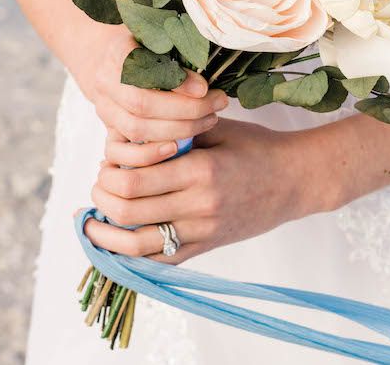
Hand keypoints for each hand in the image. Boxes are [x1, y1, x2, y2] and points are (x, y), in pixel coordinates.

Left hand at [84, 119, 314, 263]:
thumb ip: (176, 133)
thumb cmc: (257, 147)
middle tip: (98, 184)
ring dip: (107, 235)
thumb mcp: (217, 129)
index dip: (109, 171)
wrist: (296, 179)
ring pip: (139, 245)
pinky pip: (162, 260)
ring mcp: (203, 231)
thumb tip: (130, 136)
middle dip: (103, 198)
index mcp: (200, 169)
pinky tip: (117, 244)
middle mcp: (199, 205)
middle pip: (129, 210)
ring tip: (93, 221)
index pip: (135, 179)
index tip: (106, 161)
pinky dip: (133, 256)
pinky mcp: (207, 247)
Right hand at [91, 31, 228, 146]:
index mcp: (117, 51)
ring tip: (210, 119)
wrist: (109, 62)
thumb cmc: (144, 46)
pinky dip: (158, 150)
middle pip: (142, 104)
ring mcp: (103, 107)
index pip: (144, 69)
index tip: (204, 87)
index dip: (174, 81)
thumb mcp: (159, 39)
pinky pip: (128, 149)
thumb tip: (202, 85)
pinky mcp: (109, 128)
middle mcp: (105, 80)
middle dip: (186, 109)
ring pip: (137, 128)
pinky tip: (184, 143)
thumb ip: (176, 54)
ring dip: (179, 129)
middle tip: (218, 103)